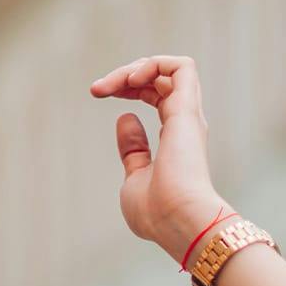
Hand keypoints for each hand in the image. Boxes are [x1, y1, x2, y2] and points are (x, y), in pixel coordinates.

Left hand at [90, 54, 225, 264]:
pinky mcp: (187, 110)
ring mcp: (187, 115)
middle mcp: (184, 123)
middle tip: (97, 89)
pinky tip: (132, 80)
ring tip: (113, 84)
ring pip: (171, 69)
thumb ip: (133, 150)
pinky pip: (182, 67)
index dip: (128, 87)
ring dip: (136, 67)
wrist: (176, 221)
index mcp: (175, 138)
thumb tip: (126, 118)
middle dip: (125, 75)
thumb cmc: (156, 212)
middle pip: (160, 79)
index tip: (97, 94)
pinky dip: (154, 65)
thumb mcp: (135, 177)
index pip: (157, 95)